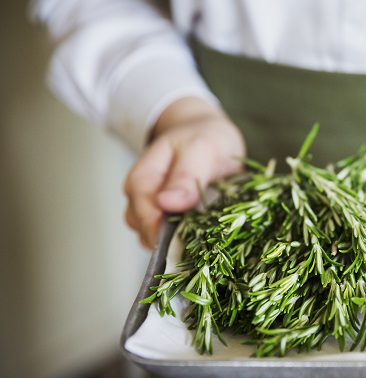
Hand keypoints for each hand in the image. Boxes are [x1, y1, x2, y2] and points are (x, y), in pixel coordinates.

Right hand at [123, 97, 244, 247]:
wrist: (211, 134)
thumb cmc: (205, 138)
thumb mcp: (201, 150)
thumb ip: (185, 176)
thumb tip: (165, 203)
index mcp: (142, 178)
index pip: (142, 214)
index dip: (161, 231)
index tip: (187, 238)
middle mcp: (141, 197)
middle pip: (145, 230)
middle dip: (172, 240)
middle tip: (205, 237)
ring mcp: (153, 209)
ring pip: (156, 238)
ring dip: (179, 242)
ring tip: (208, 235)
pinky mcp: (169, 218)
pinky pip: (171, 239)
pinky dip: (186, 240)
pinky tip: (204, 236)